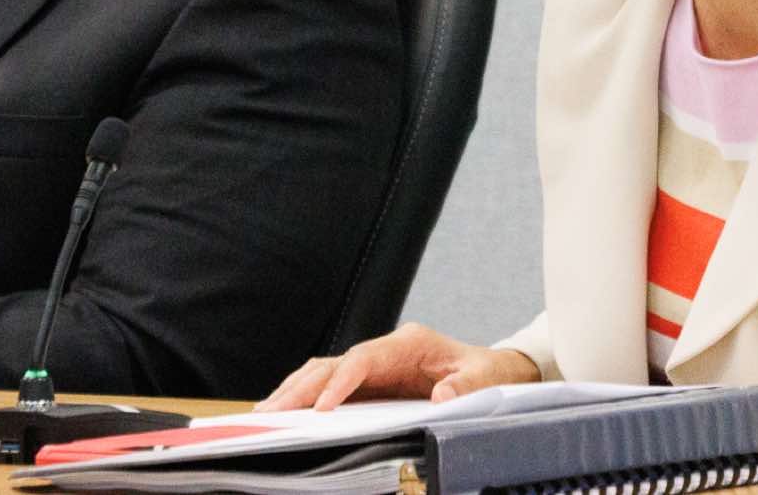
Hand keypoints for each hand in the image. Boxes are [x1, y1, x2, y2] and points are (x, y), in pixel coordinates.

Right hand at [256, 323, 540, 411]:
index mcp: (409, 344)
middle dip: (301, 388)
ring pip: (324, 372)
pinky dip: (306, 396)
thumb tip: (441, 397)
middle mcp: (385, 351)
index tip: (322, 408)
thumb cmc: (487, 373)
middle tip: (270, 414)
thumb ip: (466, 387)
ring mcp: (374, 365)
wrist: (492, 370)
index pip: (363, 359)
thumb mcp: (485, 379)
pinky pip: (330, 385)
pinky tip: (285, 411)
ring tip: (265, 414)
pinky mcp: (369, 382)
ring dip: (295, 391)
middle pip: (333, 364)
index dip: (340, 382)